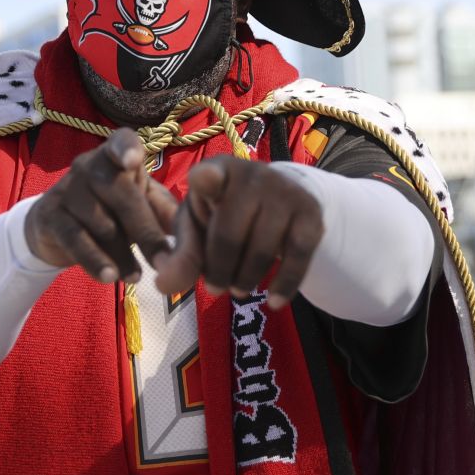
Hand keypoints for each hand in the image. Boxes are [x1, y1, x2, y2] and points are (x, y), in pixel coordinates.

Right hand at [24, 129, 177, 282]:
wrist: (60, 228)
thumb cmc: (112, 209)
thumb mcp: (141, 204)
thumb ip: (165, 211)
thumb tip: (191, 229)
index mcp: (115, 156)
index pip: (119, 141)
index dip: (126, 148)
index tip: (134, 160)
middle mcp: (88, 165)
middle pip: (119, 193)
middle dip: (144, 230)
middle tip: (164, 262)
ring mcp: (66, 189)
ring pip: (100, 222)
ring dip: (122, 254)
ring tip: (137, 277)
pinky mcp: (50, 215)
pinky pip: (75, 239)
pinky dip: (94, 260)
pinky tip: (110, 277)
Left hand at [155, 158, 323, 308]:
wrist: (277, 204)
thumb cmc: (225, 215)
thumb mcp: (197, 231)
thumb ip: (181, 257)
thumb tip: (164, 286)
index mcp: (215, 171)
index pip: (208, 175)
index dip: (206, 179)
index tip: (204, 181)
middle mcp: (252, 174)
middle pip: (230, 233)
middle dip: (219, 269)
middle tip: (215, 288)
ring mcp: (284, 191)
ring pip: (263, 248)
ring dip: (247, 279)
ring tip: (238, 289)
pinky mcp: (310, 212)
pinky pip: (298, 256)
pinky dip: (285, 285)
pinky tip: (274, 302)